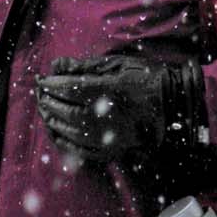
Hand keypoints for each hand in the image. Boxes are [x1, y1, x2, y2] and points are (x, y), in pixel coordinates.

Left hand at [36, 56, 204, 166]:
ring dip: (54, 120)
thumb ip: (85, 66)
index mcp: (110, 91)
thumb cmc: (147, 80)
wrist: (176, 108)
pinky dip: (65, 142)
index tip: (42, 79)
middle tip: (40, 94)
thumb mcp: (118, 65)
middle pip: (68, 111)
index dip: (52, 84)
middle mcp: (108, 117)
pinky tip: (57, 133)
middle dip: (49, 102)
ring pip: (72, 132)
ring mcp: (111, 137)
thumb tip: (56, 65)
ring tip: (45, 110)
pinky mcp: (114, 151)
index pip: (70, 89)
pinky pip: (82, 150)